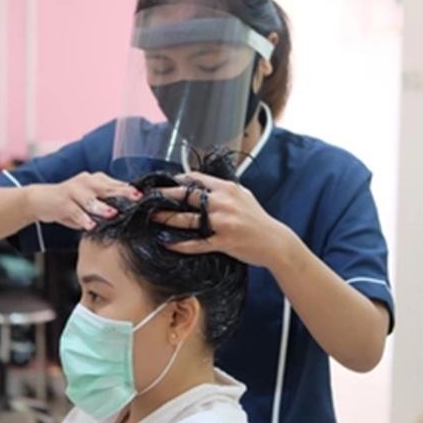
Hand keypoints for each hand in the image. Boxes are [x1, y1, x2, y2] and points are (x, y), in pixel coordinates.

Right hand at [25, 172, 139, 229]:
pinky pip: (75, 211)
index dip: (129, 190)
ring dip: (101, 206)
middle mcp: (86, 182)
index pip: (116, 184)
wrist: (40, 199)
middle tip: (135, 198)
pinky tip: (90, 225)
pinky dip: (83, 219)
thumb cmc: (70, 202)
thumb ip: (106, 203)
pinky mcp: (63, 202)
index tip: (142, 196)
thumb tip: (128, 212)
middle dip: (122, 193)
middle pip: (107, 187)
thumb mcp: (90, 200)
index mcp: (96, 180)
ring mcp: (74, 191)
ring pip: (90, 198)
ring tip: (111, 213)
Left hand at [154, 172, 294, 267]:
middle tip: (147, 197)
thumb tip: (202, 182)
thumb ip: (223, 188)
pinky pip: (196, 243)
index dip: (176, 180)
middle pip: (186, 196)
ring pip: (187, 219)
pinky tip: (166, 242)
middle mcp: (223, 202)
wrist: (275, 241)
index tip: (161, 183)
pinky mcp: (223, 242)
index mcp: (227, 189)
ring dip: (166, 218)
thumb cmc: (257, 218)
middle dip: (164, 196)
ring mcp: (222, 223)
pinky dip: (180, 243)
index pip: (195, 179)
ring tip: (151, 217)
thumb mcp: (243, 195)